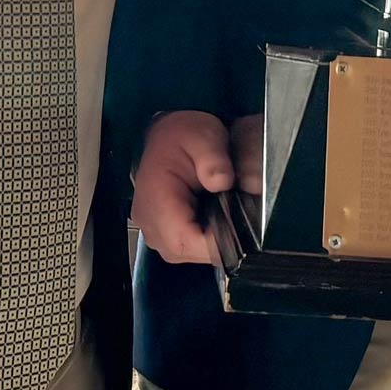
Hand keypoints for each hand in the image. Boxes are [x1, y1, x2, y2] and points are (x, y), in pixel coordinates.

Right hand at [132, 109, 235, 263]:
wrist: (166, 137)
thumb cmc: (180, 137)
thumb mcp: (203, 136)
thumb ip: (213, 158)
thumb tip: (222, 181)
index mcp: (155, 199)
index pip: (185, 240)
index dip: (216, 242)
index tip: (239, 228)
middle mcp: (150, 223)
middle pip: (190, 251)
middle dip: (218, 240)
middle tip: (236, 214)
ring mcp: (155, 232)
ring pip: (191, 253)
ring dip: (212, 239)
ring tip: (224, 212)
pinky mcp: (163, 234)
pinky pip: (188, 247)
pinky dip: (205, 236)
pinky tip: (214, 216)